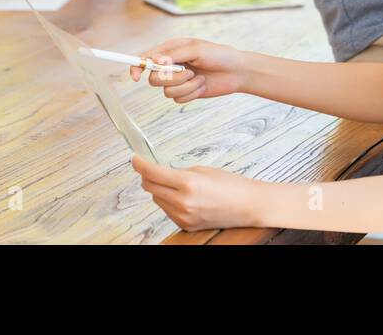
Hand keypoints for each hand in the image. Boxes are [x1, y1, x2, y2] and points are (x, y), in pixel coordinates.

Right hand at [129, 37, 246, 100]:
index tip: (135, 76)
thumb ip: (174, 55)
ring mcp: (178, 80)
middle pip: (153, 78)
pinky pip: (178, 99)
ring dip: (185, 87)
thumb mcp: (196, 49)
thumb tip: (154, 60)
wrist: (237, 72)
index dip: (136, 66)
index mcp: (170, 49)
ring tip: (199, 79)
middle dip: (171, 78)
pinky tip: (203, 85)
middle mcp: (171, 65)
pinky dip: (191, 93)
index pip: (146, 58)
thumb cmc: (219, 55)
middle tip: (188, 72)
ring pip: (166, 91)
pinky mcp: (185, 92)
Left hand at [131, 155, 265, 231]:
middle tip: (150, 167)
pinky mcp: (185, 225)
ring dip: (159, 189)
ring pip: (157, 199)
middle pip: (150, 187)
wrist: (247, 206)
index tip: (135, 158)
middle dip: (147, 176)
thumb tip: (158, 171)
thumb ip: (177, 171)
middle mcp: (183, 202)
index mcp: (188, 183)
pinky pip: (167, 210)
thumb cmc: (230, 185)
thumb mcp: (202, 170)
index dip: (140, 164)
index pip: (153, 172)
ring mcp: (183, 216)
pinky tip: (182, 196)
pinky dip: (168, 201)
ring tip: (175, 183)